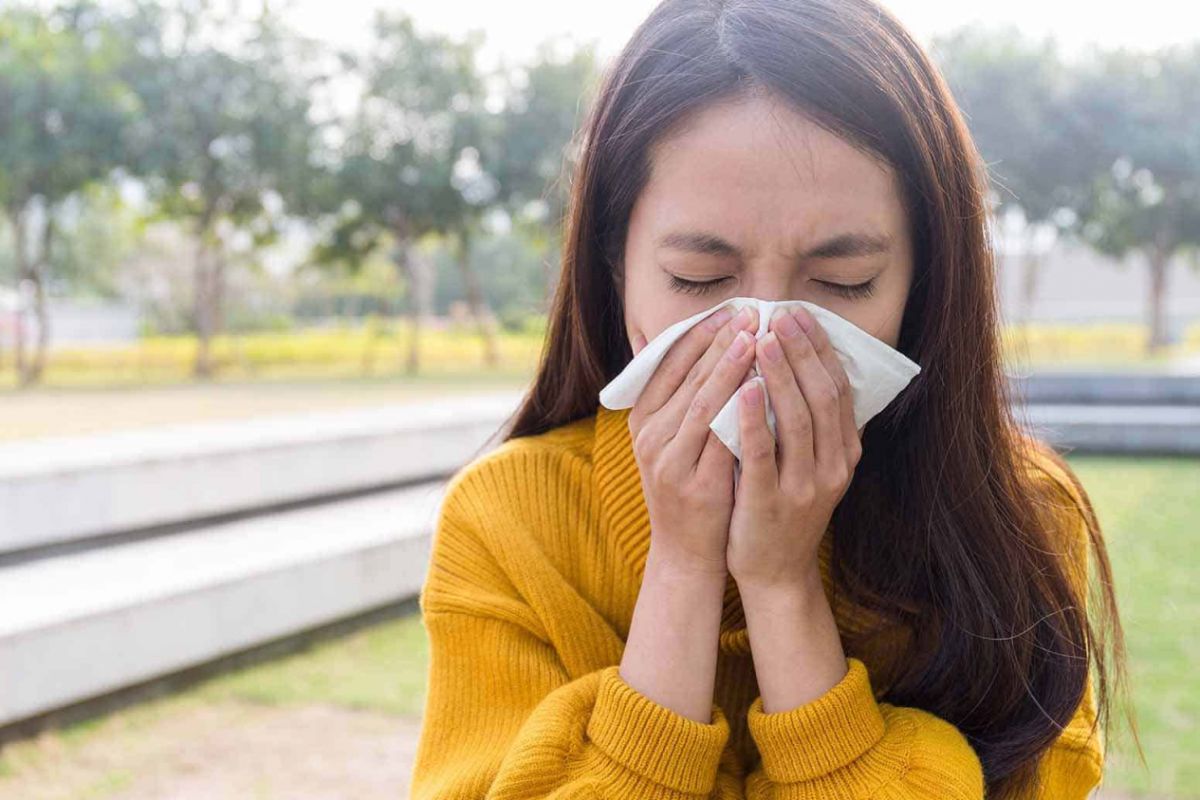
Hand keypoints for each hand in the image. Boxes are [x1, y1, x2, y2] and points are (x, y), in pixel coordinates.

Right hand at [627, 303, 759, 577]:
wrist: (686, 552)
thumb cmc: (689, 486)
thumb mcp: (674, 439)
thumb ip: (685, 398)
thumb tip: (710, 346)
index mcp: (642, 420)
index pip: (669, 364)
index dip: (700, 335)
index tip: (730, 310)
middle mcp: (650, 438)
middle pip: (688, 378)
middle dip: (721, 343)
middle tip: (751, 314)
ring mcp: (670, 463)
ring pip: (704, 404)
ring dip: (731, 369)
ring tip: (757, 340)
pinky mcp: (696, 486)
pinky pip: (722, 441)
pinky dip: (742, 412)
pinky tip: (763, 390)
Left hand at [726, 304, 862, 592]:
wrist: (775, 573)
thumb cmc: (784, 508)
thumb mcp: (811, 465)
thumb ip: (812, 424)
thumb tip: (804, 364)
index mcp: (844, 453)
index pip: (838, 389)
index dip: (819, 349)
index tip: (799, 315)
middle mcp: (832, 467)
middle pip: (822, 398)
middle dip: (802, 353)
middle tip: (781, 316)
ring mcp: (804, 487)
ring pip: (797, 421)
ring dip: (781, 377)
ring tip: (763, 340)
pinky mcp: (770, 503)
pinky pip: (762, 455)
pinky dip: (754, 420)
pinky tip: (743, 390)